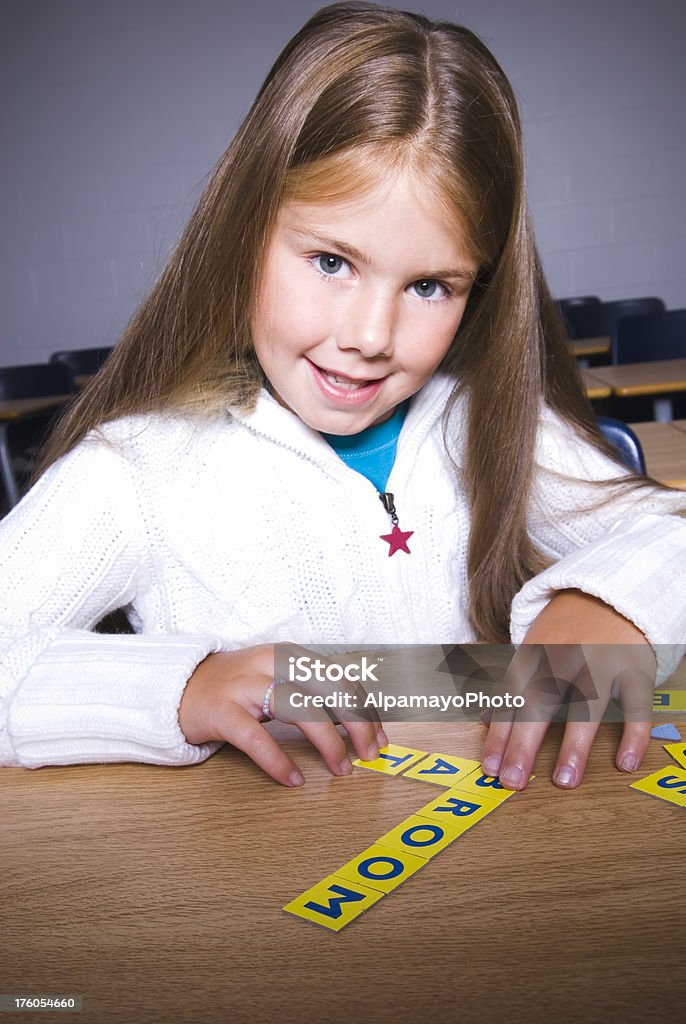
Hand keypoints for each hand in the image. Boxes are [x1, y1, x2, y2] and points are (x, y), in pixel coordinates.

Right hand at [178, 644, 386, 786]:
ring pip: (301, 710)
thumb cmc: (237, 687)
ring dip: (329, 743)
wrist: (180, 687)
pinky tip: (293, 779)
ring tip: (341, 768)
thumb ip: (313, 693)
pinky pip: (257, 738)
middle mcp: (272, 663)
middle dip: (358, 724)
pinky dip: (279, 761)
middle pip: (330, 690)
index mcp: (291, 655)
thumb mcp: (278, 678)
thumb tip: (357, 721)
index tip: (380, 737)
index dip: (366, 709)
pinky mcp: (223, 711)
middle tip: (370, 754)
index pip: (342, 678)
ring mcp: (246, 685)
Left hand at [480, 590, 655, 789]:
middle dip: (524, 743)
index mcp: (534, 656)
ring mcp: (602, 664)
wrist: (611, 596)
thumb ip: (512, 687)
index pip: (511, 699)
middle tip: (513, 781)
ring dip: (574, 744)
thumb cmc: (566, 633)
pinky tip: (624, 763)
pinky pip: (636, 706)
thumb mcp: (532, 651)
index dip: (499, 734)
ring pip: (587, 705)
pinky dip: (633, 734)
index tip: (490, 768)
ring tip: (563, 781)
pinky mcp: (636, 670)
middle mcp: (565, 659)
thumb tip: (484, 720)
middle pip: (541, 703)